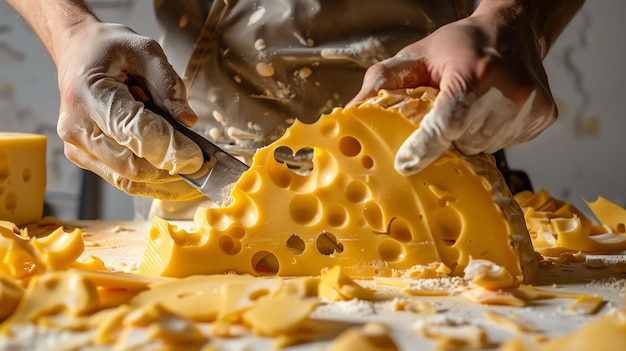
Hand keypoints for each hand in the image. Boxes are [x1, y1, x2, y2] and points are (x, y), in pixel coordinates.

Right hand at [55, 21, 203, 199]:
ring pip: (129, 181)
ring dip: (166, 182)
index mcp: (89, 95)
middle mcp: (77, 127)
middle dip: (172, 170)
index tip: (199, 156)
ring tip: (193, 174)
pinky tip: (175, 175)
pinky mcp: (85, 159)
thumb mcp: (145, 51)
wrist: (78, 54)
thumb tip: (188, 121)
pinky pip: (123, 180)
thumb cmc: (111, 51)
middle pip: (132, 166)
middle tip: (202, 167)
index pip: (134, 131)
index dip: (170, 148)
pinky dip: (153, 182)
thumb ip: (169, 85)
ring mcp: (78, 148)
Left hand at [348, 6, 556, 175]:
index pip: (445, 124)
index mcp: (475, 73)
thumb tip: (350, 115)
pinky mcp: (544, 117)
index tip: (404, 163)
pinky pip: (506, 145)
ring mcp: (531, 107)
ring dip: (468, 136)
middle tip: (443, 114)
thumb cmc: (460, 44)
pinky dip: (490, 135)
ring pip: (484, 148)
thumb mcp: (417, 55)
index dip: (422, 147)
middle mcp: (509, 92)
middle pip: (463, 143)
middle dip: (446, 138)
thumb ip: (383, 82)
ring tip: (470, 108)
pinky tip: (490, 110)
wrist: (514, 30)